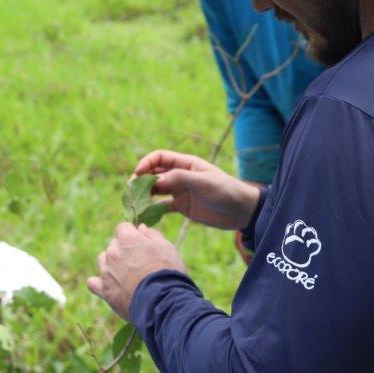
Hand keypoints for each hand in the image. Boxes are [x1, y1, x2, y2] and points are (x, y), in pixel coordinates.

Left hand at [87, 222, 184, 320]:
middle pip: (114, 244)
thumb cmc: (168, 272)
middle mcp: (113, 252)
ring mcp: (107, 271)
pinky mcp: (105, 290)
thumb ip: (151, 235)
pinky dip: (100, 283)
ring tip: (128, 276)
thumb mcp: (167, 248)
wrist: (163, 301)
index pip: (123, 228)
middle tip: (140, 263)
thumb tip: (140, 228)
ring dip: (112, 264)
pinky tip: (109, 286)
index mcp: (127, 239)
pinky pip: (93, 283)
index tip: (141, 244)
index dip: (133, 235)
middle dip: (124, 250)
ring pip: (103, 260)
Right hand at [134, 150, 261, 230]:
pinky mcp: (181, 207)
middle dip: (140, 180)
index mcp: (185, 164)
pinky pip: (161, 206)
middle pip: (153, 173)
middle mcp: (180, 176)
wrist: (242, 211)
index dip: (146, 163)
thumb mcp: (203, 182)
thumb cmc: (225, 191)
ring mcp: (180, 191)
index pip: (159, 157)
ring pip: (155, 189)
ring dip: (144, 194)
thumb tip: (154, 180)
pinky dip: (152, 209)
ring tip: (134, 203)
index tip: (138, 174)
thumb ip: (179, 178)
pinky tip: (144, 215)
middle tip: (131, 192)